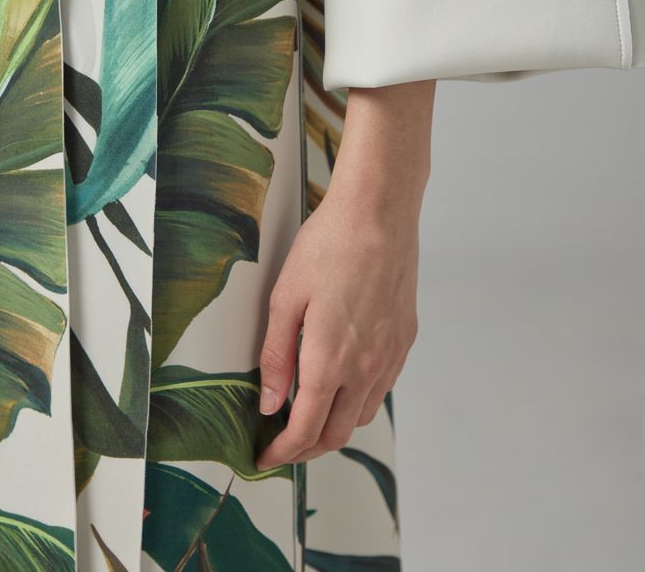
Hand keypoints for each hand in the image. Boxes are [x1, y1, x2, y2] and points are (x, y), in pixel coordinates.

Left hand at [254, 79, 434, 470]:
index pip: (305, 430)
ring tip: (310, 415)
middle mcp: (365, 368)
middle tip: (283, 445)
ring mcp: (390, 355)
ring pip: (363, 415)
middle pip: (337, 433)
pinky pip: (382, 387)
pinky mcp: (404, 338)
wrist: (379, 213)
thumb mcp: (285, 298)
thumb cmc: (328, 246)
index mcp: (329, 362)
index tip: (265, 457)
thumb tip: (269, 403)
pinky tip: (343, 381)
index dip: (282, 453)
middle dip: (307, 449)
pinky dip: (359, 400)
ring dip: (335, 427)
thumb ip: (276, 356)